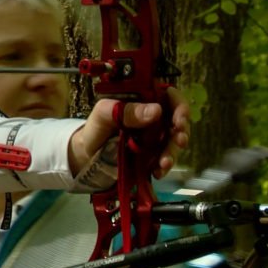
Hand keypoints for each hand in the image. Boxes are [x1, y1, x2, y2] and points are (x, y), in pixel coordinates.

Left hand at [69, 87, 189, 181]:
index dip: (179, 105)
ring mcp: (155, 136)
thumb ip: (125, 111)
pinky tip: (157, 171)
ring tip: (163, 162)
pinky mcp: (154, 154)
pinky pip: (166, 158)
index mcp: (142, 99)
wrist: (86, 157)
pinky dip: (164, 165)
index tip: (179, 119)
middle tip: (179, 140)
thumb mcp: (103, 115)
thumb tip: (156, 110)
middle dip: (182, 131)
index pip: (169, 95)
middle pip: (177, 119)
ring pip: (174, 141)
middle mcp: (152, 116)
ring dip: (173, 152)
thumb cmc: (94, 129)